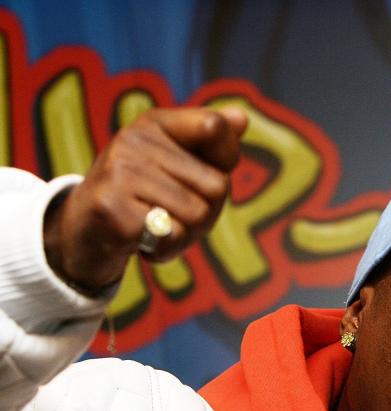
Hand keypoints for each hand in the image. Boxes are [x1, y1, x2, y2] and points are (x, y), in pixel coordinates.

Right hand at [43, 106, 247, 294]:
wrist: (86, 231)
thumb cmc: (144, 196)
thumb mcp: (175, 162)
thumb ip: (211, 141)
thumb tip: (242, 119)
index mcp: (155, 123)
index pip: (214, 127)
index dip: (226, 159)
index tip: (203, 172)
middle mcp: (133, 140)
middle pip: (217, 186)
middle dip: (207, 212)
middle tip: (175, 214)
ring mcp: (120, 173)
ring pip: (199, 215)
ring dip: (188, 234)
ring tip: (160, 227)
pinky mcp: (113, 209)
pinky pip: (174, 236)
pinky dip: (168, 249)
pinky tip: (145, 241)